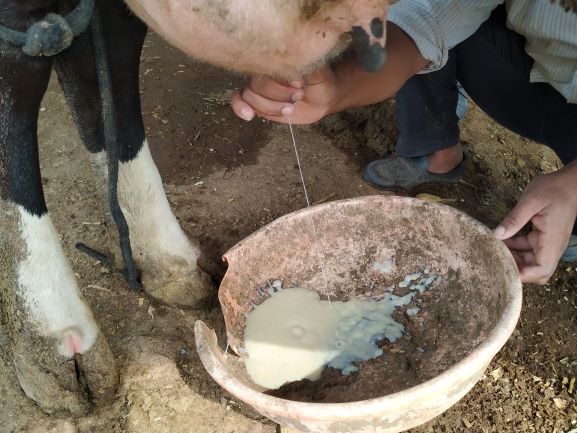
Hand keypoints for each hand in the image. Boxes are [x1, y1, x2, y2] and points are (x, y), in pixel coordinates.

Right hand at [230, 65, 339, 124]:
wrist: (322, 99)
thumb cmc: (321, 82)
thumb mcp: (319, 73)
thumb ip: (307, 65)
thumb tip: (298, 58)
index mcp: (278, 59)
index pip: (266, 66)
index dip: (280, 80)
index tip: (298, 84)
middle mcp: (265, 71)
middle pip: (257, 85)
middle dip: (278, 96)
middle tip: (298, 96)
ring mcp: (259, 86)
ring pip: (249, 96)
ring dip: (270, 107)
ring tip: (290, 109)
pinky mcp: (257, 102)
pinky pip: (239, 101)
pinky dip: (240, 108)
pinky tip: (249, 115)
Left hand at [494, 164, 576, 283]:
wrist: (570, 182)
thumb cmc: (554, 189)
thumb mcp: (531, 200)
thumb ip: (514, 219)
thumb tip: (496, 235)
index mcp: (552, 241)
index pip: (541, 270)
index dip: (523, 275)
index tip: (503, 269)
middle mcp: (552, 246)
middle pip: (535, 271)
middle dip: (516, 269)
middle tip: (495, 260)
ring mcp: (548, 243)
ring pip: (530, 261)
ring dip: (513, 259)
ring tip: (494, 250)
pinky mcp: (543, 237)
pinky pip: (528, 249)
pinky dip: (514, 248)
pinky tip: (500, 241)